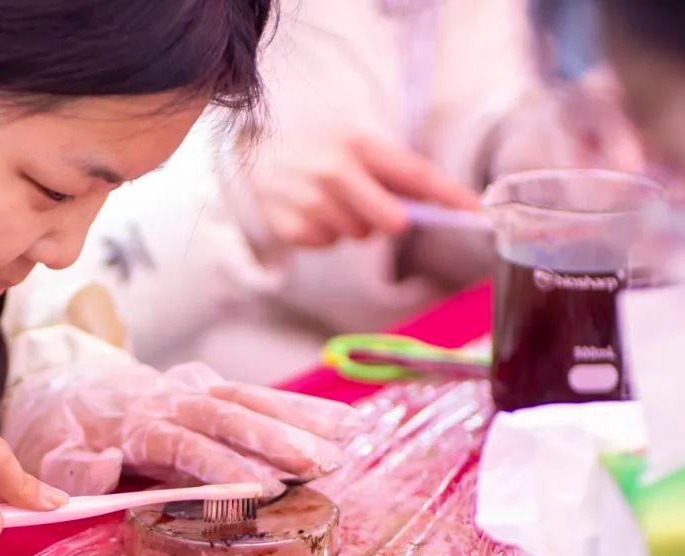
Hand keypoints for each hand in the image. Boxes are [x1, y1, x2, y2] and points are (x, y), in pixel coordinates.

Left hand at [2, 362, 357, 496]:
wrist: (65, 383)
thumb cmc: (61, 429)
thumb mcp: (48, 453)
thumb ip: (73, 466)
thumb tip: (106, 466)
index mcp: (135, 423)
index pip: (183, 443)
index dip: (220, 465)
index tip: (258, 487)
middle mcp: (171, 400)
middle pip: (227, 415)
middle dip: (273, 438)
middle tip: (317, 463)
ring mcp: (192, 389)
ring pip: (249, 397)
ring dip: (297, 416)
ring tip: (344, 437)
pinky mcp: (208, 386)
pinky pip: (256, 393)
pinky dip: (297, 405)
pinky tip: (339, 421)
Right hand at [244, 130, 479, 248]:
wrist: (246, 165)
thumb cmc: (310, 153)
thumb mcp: (348, 145)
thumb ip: (390, 171)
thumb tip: (436, 204)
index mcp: (355, 145)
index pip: (415, 174)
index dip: (449, 196)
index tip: (476, 213)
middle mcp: (335, 173)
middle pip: (391, 222)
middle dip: (386, 220)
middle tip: (366, 205)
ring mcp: (313, 205)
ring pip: (359, 236)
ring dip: (350, 225)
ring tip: (324, 202)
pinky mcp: (296, 231)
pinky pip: (329, 244)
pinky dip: (323, 234)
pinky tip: (306, 213)